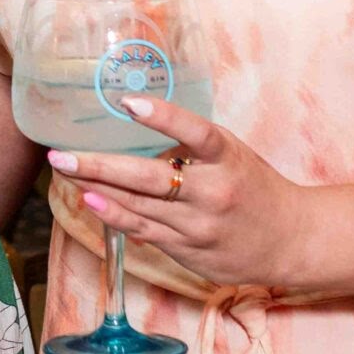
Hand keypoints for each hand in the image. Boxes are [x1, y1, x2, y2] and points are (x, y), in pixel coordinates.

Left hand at [49, 94, 315, 290]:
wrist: (292, 240)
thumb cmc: (253, 187)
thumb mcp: (231, 155)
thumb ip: (190, 148)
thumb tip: (132, 141)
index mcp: (228, 157)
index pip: (195, 132)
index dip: (163, 116)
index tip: (128, 102)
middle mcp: (214, 191)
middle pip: (151, 178)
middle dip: (101, 166)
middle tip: (61, 154)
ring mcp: (201, 226)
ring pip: (140, 207)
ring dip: (98, 189)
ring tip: (65, 172)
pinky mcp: (191, 251)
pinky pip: (146, 231)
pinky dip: (116, 216)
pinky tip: (90, 203)